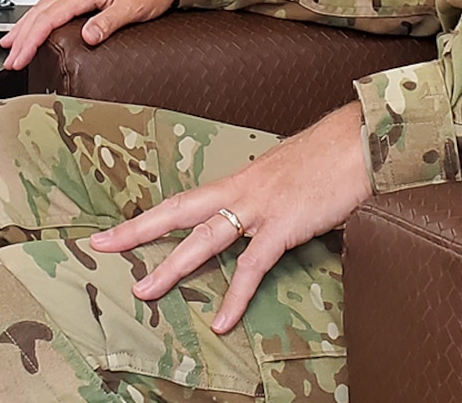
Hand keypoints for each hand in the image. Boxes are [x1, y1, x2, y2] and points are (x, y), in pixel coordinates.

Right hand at [0, 0, 180, 69]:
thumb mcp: (132, 7)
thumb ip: (107, 22)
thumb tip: (86, 37)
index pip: (49, 17)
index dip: (31, 39)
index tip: (20, 57)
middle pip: (40, 13)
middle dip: (21, 37)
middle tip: (10, 59)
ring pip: (43, 8)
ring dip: (25, 27)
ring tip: (10, 44)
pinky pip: (54, 6)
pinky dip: (39, 19)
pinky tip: (36, 26)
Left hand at [90, 102, 372, 333]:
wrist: (360, 140)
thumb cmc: (329, 158)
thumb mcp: (285, 175)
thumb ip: (265, 197)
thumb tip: (257, 216)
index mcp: (239, 180)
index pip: (183, 200)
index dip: (148, 216)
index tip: (113, 230)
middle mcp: (241, 190)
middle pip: (178, 212)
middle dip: (137, 231)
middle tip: (101, 246)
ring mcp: (260, 207)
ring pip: (204, 239)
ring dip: (172, 267)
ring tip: (145, 292)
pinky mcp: (284, 225)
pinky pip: (253, 266)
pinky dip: (236, 295)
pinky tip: (222, 321)